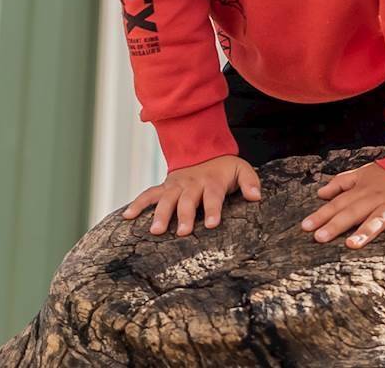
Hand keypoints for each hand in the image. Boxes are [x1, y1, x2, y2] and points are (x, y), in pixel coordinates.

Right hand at [120, 154, 260, 236]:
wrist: (203, 152)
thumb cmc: (225, 169)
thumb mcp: (242, 170)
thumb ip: (250, 183)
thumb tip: (256, 196)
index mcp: (211, 182)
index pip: (213, 196)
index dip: (213, 209)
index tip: (212, 223)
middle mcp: (191, 184)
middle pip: (187, 200)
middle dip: (185, 215)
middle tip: (183, 232)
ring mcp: (176, 185)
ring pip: (166, 199)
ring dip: (161, 214)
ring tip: (156, 231)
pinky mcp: (164, 187)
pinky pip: (148, 194)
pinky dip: (138, 204)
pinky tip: (127, 216)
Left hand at [301, 161, 384, 247]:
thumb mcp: (364, 173)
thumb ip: (342, 183)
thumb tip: (320, 193)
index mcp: (363, 190)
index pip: (339, 203)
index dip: (322, 214)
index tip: (305, 227)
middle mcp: (376, 197)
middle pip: (353, 212)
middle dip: (336, 224)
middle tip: (319, 238)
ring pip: (378, 219)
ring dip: (365, 231)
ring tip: (351, 244)